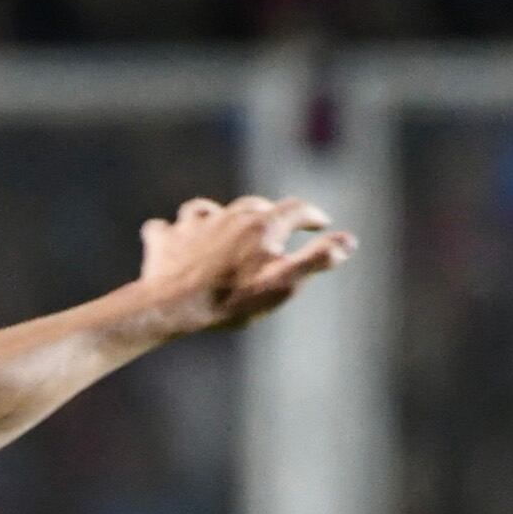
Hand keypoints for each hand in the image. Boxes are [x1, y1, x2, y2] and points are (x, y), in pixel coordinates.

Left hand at [136, 195, 356, 334]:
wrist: (172, 306)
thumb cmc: (231, 299)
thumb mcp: (282, 284)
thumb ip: (316, 260)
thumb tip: (349, 241)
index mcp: (263, 224)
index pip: (297, 209)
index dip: (312, 215)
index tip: (320, 222)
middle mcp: (229, 215)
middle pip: (254, 207)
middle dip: (267, 215)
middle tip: (274, 228)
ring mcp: (193, 225)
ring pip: (207, 210)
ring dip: (217, 217)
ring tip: (221, 229)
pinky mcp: (164, 239)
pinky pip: (164, 227)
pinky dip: (169, 233)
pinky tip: (170, 240)